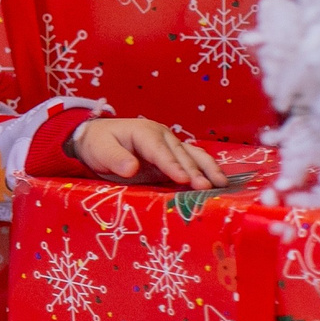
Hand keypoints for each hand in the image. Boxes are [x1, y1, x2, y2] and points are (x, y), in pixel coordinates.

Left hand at [69, 117, 223, 189]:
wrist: (97, 139)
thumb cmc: (98, 144)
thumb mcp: (100, 150)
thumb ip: (115, 158)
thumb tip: (131, 168)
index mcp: (144, 132)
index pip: (159, 150)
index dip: (172, 165)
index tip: (184, 180)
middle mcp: (161, 137)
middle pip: (180, 154)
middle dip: (195, 171)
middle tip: (208, 188)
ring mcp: (169, 146)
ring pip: (193, 155)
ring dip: (208, 169)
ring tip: (222, 184)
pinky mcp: (172, 158)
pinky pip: (192, 161)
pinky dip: (206, 170)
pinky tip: (218, 182)